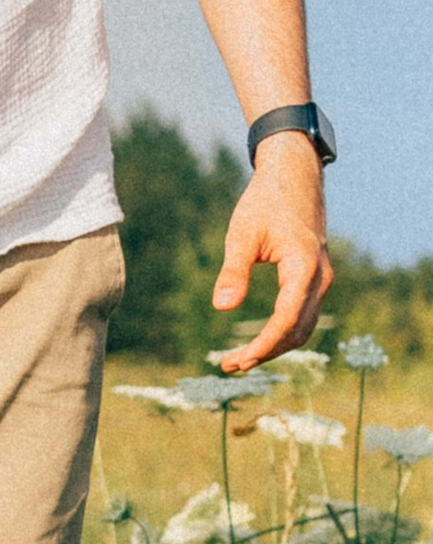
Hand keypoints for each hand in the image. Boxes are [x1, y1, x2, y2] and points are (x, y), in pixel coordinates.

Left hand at [211, 143, 333, 371]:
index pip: (287, 319)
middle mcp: (320, 277)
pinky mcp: (315, 279)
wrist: (294, 177)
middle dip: (265, 352)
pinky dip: (282, 333)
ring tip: (239, 360)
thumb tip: (221, 308)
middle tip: (229, 365)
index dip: (264, 344)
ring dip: (274, 347)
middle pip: (297, 330)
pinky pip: (303, 315)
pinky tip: (258, 342)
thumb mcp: (242, 234)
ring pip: (303, 327)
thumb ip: (233, 271)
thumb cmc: (265, 202)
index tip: (239, 359)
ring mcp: (321, 279)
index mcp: (304, 266)